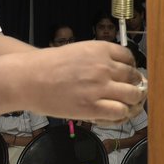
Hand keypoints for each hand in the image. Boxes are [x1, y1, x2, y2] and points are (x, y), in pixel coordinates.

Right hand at [28, 42, 144, 123]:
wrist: (29, 78)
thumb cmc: (48, 64)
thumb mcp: (78, 51)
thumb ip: (98, 59)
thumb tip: (115, 71)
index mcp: (101, 49)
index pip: (129, 58)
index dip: (131, 68)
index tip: (127, 76)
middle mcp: (104, 66)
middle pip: (134, 77)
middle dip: (135, 85)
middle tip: (130, 92)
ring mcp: (100, 87)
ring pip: (132, 95)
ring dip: (132, 101)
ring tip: (126, 105)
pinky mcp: (93, 107)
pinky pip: (120, 112)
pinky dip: (121, 114)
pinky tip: (114, 114)